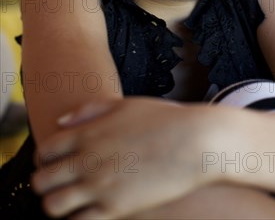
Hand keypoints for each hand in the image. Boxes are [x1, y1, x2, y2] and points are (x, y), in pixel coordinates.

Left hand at [32, 97, 215, 218]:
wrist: (194, 142)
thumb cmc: (163, 120)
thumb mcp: (125, 105)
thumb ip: (90, 110)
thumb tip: (61, 121)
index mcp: (88, 133)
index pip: (45, 151)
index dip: (45, 159)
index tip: (57, 161)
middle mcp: (87, 159)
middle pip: (41, 180)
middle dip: (46, 182)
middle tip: (62, 183)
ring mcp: (100, 185)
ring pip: (52, 206)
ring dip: (57, 203)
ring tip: (73, 199)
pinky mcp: (115, 208)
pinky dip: (78, 218)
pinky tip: (92, 209)